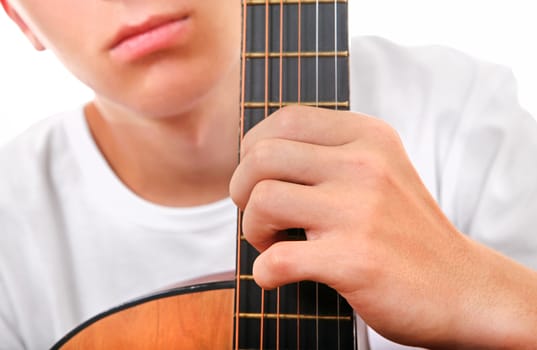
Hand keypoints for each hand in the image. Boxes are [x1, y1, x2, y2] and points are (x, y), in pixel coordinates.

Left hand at [229, 105, 536, 348]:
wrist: (460, 287)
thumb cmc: (403, 230)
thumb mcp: (377, 171)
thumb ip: (326, 154)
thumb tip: (252, 156)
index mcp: (368, 137)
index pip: (285, 120)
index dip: (254, 150)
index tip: (260, 180)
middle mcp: (365, 165)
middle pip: (261, 156)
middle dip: (241, 190)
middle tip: (262, 217)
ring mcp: (361, 210)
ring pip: (261, 200)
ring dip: (253, 229)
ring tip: (275, 243)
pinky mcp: (355, 260)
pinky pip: (276, 259)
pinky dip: (265, 272)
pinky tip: (277, 276)